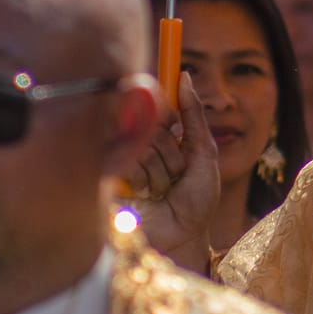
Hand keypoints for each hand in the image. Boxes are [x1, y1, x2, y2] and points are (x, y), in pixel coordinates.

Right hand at [125, 77, 220, 271]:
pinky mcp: (108, 176)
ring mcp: (122, 159)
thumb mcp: (204, 154)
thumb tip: (185, 76)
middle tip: (176, 175)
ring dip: (160, 172)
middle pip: (151, 125)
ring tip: (162, 191)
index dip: (167, 118)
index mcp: (159, 133)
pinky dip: (144, 181)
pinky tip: (147, 196)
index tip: (176, 133)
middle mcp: (138, 142)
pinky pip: (127, 162)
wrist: (183, 237)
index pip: (157, 105)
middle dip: (172, 154)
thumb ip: (194, 115)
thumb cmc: (196, 200)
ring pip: (141, 145)